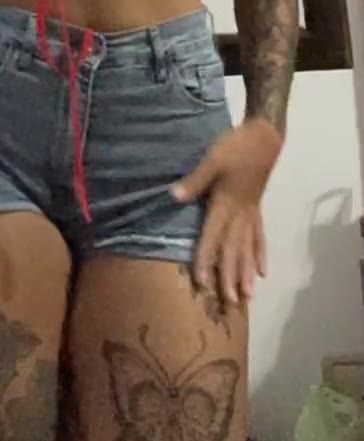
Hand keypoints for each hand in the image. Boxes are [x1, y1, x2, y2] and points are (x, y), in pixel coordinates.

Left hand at [171, 119, 281, 305]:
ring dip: (246, 273)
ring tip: (248, 297)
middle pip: (233, 251)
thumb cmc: (237, 146)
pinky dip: (260, 254)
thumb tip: (174, 196)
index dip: (206, 260)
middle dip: (230, 277)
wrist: (266, 136)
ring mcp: (250, 213)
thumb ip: (195, 180)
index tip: (202, 283)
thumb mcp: (213, 159)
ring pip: (248, 249)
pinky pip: (259, 236)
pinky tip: (263, 271)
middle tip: (229, 303)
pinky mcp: (256, 208)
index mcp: (226, 204)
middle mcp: (239, 214)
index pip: (213, 238)